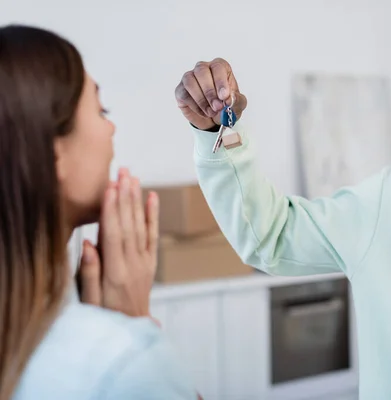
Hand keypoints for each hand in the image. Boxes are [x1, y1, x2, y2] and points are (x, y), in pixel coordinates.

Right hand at [77, 168, 158, 318]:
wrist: (132, 328)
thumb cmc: (105, 315)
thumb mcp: (90, 300)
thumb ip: (89, 272)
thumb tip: (87, 242)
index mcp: (116, 272)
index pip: (114, 235)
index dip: (112, 210)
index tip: (111, 187)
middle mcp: (134, 264)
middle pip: (129, 225)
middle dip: (126, 196)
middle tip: (123, 172)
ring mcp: (145, 262)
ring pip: (141, 226)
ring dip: (137, 200)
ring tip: (133, 178)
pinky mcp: (151, 262)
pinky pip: (153, 235)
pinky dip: (153, 215)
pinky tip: (152, 197)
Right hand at [174, 58, 247, 129]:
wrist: (214, 120)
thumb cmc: (226, 106)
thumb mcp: (238, 104)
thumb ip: (236, 99)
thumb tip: (229, 98)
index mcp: (219, 67)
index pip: (218, 67)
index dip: (221, 81)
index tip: (224, 96)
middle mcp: (203, 68)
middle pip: (201, 71)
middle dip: (210, 91)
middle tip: (217, 107)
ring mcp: (189, 78)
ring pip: (190, 81)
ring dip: (202, 99)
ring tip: (211, 112)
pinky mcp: (180, 90)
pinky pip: (184, 94)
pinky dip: (196, 106)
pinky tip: (204, 113)